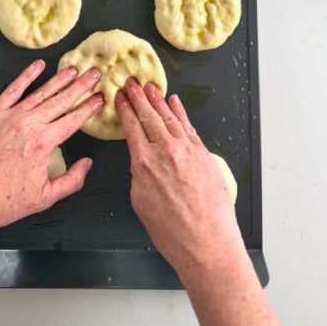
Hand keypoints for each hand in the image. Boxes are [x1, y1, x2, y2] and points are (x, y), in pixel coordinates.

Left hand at [0, 60, 104, 243]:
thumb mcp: (44, 198)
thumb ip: (71, 180)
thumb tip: (86, 165)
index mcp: (43, 145)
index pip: (73, 120)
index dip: (89, 107)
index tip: (100, 98)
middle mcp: (28, 126)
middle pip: (61, 101)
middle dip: (80, 86)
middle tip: (94, 73)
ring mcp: (8, 118)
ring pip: (39, 93)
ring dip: (59, 79)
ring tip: (73, 69)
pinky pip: (11, 91)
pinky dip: (25, 77)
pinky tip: (37, 67)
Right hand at [116, 78, 245, 276]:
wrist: (206, 243)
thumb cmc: (171, 230)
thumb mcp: (140, 201)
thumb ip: (138, 174)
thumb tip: (141, 162)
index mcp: (144, 163)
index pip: (131, 127)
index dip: (125, 109)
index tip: (120, 96)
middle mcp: (165, 151)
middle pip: (149, 116)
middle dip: (139, 97)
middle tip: (132, 82)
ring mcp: (188, 151)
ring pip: (170, 118)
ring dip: (159, 100)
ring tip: (150, 87)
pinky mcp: (205, 156)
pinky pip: (189, 128)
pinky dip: (181, 113)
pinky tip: (175, 103)